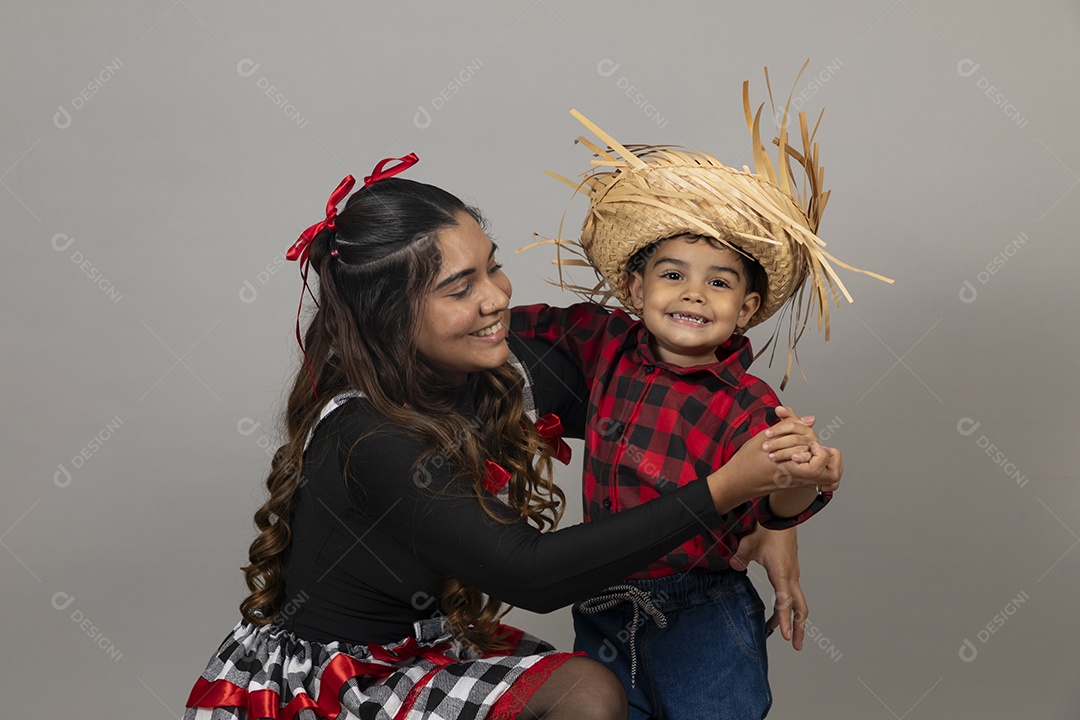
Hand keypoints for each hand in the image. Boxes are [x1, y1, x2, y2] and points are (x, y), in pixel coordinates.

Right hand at [707, 430, 833, 512]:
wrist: (737, 482)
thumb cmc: (747, 461)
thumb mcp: (765, 438)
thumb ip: (789, 427)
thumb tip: (811, 419)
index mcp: (791, 470)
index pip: (819, 467)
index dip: (821, 454)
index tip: (813, 444)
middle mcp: (799, 480)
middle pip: (832, 478)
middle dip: (834, 461)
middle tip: (821, 448)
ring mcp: (799, 483)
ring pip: (828, 482)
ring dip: (830, 466)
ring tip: (819, 451)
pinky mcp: (796, 483)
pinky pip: (819, 482)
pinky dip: (821, 470)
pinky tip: (812, 457)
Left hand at [729, 525, 807, 649]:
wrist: (783, 516)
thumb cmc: (768, 530)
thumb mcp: (749, 542)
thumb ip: (740, 557)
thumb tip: (732, 566)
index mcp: (782, 574)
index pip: (785, 602)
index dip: (785, 621)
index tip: (785, 637)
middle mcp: (792, 577)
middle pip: (800, 608)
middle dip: (798, 628)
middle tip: (795, 645)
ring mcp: (793, 574)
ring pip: (797, 602)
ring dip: (791, 618)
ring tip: (782, 633)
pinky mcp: (791, 571)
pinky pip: (792, 593)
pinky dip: (788, 605)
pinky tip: (778, 610)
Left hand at [762, 408, 819, 463]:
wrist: (794, 457)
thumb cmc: (789, 441)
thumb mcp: (787, 428)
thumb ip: (785, 417)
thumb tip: (779, 408)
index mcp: (804, 427)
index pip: (791, 425)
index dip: (778, 429)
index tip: (766, 434)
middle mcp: (811, 437)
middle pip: (794, 438)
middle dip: (777, 443)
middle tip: (764, 447)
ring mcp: (812, 448)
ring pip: (797, 449)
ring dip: (782, 453)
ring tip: (770, 456)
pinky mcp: (811, 459)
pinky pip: (805, 459)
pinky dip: (796, 459)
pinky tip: (787, 460)